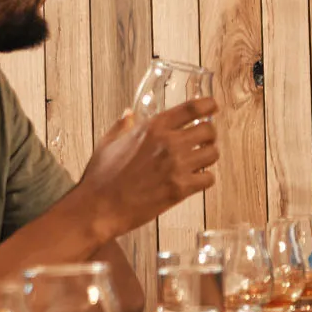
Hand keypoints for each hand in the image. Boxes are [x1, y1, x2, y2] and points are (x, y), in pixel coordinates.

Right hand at [77, 98, 219, 234]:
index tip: (213, 106)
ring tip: (200, 162)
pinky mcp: (180, 189)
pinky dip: (205, 179)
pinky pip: (209, 179)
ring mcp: (176, 166)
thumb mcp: (108, 142)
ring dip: (209, 157)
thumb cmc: (101, 176)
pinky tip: (195, 180)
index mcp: (152, 127)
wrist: (99, 207)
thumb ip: (122, 126)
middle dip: (209, 134)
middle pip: (209, 129)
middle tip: (204, 141)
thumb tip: (128, 114)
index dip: (208, 104)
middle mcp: (168, 143)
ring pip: (213, 154)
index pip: (192, 107)